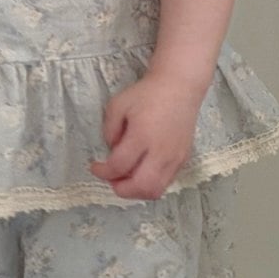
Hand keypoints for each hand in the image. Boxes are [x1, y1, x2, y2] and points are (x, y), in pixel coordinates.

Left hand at [88, 74, 201, 200]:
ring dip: (137, 190)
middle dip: (121, 189)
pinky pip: (166, 181)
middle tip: (111, 178)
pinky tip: (142, 171)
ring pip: (156, 190)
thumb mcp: (117, 105)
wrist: (179, 87)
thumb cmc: (146, 94)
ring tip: (126, 178)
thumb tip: (111, 152)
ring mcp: (175, 157)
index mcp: (141, 136)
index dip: (103, 172)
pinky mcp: (184, 158)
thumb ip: (109, 130)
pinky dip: (151, 183)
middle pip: (141, 187)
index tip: (95, 167)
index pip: (119, 166)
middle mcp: (160, 151)